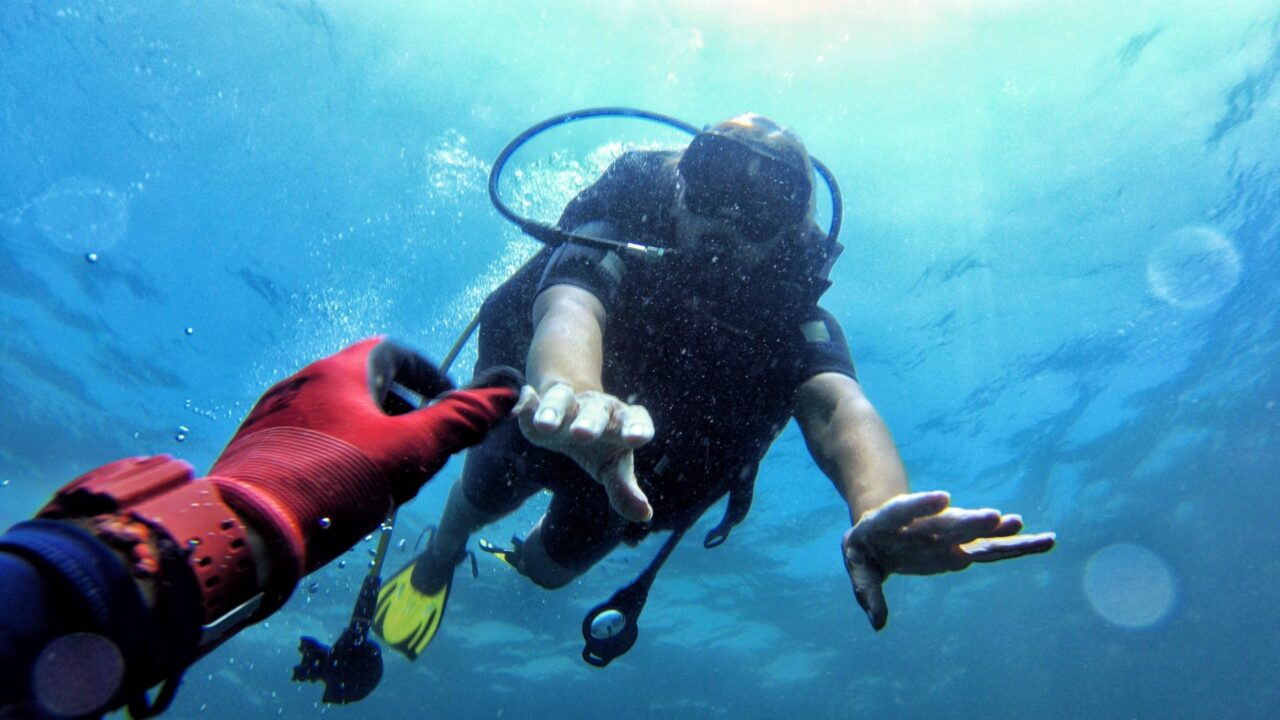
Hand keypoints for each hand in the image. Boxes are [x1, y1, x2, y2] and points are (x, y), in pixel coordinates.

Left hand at [209, 337, 521, 583]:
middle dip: (402, 408)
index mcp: (341, 371)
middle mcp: (303, 381)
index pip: (395, 352)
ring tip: (389, 473)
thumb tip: (508, 389)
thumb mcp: (410, 453)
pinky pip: (310, 436)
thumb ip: (459, 420)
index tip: (448, 405)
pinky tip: (345, 490)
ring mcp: (275, 413)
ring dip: (370, 432)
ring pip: (337, 411)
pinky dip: (339, 449)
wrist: (243, 532)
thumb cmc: (333, 484)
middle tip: (423, 444)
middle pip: (365, 382)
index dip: (429, 376)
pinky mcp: (256, 445)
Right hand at [514, 383, 654, 522]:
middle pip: (596, 411)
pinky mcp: (544, 403)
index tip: (636, 439)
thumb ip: (624, 490)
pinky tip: (525, 400)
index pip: (635, 420)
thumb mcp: (612, 469)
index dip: (636, 428)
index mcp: (624, 422)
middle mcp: (599, 407)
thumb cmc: (602, 449)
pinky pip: (535, 401)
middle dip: (590, 421)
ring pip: (563, 400)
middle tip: (581, 434)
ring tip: (545, 425)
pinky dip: (529, 404)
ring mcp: (570, 401)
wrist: (575, 420)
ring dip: (554, 411)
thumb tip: (644, 514)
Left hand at [842, 491, 1055, 630]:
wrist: (880, 529)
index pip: (905, 509)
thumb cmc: (865, 548)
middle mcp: (924, 524)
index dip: (922, 503)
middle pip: (947, 522)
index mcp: (891, 521)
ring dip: (997, 530)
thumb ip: (867, 590)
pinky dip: (1016, 546)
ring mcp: (946, 533)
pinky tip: (1044, 541)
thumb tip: (877, 623)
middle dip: (970, 521)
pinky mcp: (962, 546)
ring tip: (1021, 523)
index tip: (944, 497)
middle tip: (995, 516)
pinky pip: (991, 548)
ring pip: (975, 532)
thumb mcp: (857, 565)